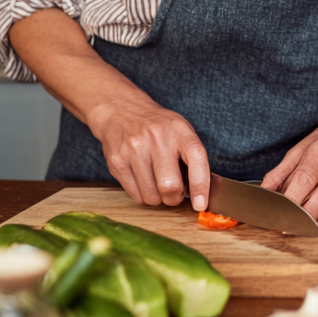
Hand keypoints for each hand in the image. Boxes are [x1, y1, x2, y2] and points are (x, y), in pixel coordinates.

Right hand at [87, 100, 209, 210]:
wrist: (122, 112)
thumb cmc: (159, 127)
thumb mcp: (182, 131)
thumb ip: (191, 158)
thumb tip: (199, 192)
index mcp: (180, 130)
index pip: (196, 159)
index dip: (201, 185)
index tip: (200, 204)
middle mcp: (157, 138)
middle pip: (169, 186)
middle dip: (174, 198)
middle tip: (174, 194)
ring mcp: (134, 149)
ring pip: (151, 196)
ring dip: (157, 198)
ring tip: (157, 183)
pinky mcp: (116, 161)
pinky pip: (134, 195)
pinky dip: (142, 195)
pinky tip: (143, 180)